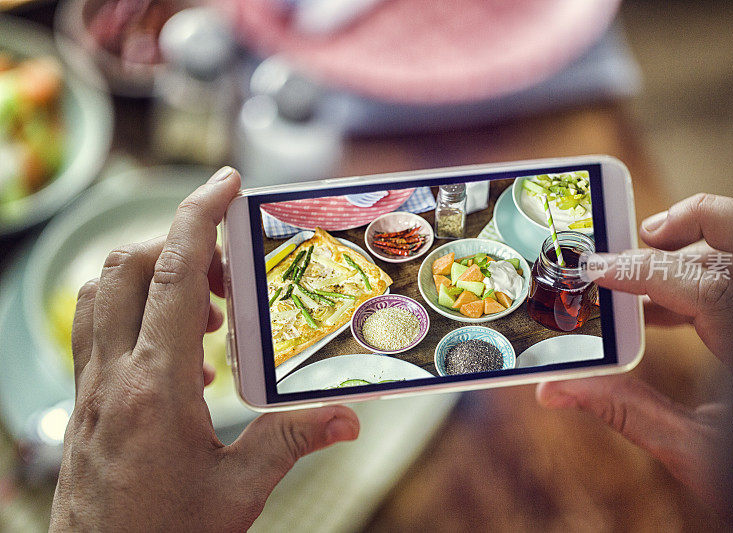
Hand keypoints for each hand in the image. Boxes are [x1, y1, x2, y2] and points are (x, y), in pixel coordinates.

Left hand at [50, 167, 359, 531]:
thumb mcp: (239, 491)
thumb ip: (292, 442)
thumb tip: (347, 416)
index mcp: (153, 388)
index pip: (168, 275)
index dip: (196, 217)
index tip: (225, 183)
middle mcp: (111, 376)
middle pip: (127, 267)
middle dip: (178, 244)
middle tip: (228, 271)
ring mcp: (88, 388)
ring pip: (102, 292)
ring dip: (152, 275)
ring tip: (206, 312)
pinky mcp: (82, 403)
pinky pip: (97, 329)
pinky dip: (134, 311)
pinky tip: (178, 355)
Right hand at [537, 193, 732, 510]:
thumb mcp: (697, 452)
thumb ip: (628, 412)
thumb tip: (558, 390)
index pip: (705, 286)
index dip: (645, 270)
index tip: (598, 269)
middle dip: (690, 223)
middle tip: (640, 237)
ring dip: (693, 250)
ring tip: (640, 276)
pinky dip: (704, 280)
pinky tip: (663, 310)